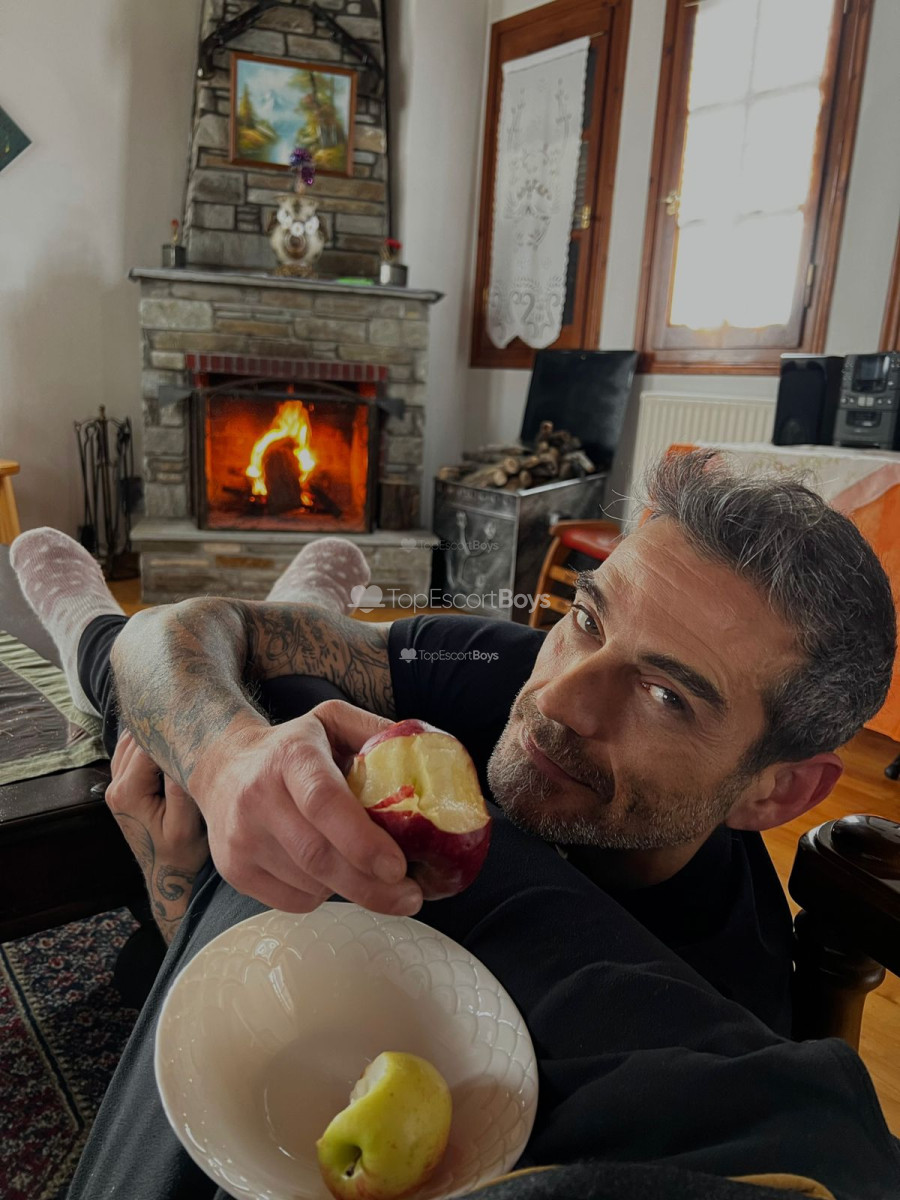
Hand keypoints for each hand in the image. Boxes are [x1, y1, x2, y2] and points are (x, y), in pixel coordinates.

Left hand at [106, 732, 209, 942]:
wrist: (168, 874)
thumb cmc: (181, 853)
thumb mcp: (186, 824)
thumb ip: (179, 787)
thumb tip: (179, 750)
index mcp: (128, 794)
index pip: (146, 746)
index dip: (170, 732)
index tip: (195, 725)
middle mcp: (115, 787)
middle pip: (135, 740)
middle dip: (161, 731)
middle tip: (191, 723)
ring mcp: (114, 787)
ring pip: (129, 743)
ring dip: (153, 736)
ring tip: (182, 732)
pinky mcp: (122, 788)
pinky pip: (130, 754)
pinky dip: (147, 745)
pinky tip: (169, 745)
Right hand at [187, 700, 422, 916]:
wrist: (222, 769)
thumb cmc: (291, 748)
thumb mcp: (330, 721)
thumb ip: (375, 731)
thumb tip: (425, 754)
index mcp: (291, 757)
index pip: (324, 802)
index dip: (362, 840)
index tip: (398, 866)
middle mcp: (258, 797)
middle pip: (318, 856)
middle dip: (371, 886)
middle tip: (410, 896)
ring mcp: (241, 838)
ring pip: (310, 884)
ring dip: (352, 889)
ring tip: (374, 878)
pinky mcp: (235, 871)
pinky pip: (294, 901)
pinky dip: (323, 896)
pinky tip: (331, 875)